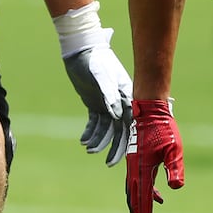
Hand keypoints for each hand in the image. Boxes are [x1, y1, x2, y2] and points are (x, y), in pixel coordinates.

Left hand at [64, 43, 133, 165]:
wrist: (82, 49)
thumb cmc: (96, 60)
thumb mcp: (102, 75)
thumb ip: (110, 94)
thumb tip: (116, 114)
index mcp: (127, 96)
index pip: (130, 124)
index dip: (128, 141)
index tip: (125, 156)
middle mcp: (120, 102)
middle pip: (120, 130)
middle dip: (115, 147)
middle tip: (109, 164)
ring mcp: (107, 103)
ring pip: (106, 128)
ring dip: (99, 140)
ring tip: (89, 149)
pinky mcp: (94, 103)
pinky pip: (95, 122)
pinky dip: (90, 132)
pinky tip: (84, 140)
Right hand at [125, 98, 184, 212]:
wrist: (151, 110)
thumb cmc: (165, 128)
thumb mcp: (174, 148)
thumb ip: (175, 167)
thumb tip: (175, 188)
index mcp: (142, 168)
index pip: (143, 199)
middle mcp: (134, 169)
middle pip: (133, 199)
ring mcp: (134, 165)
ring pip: (133, 192)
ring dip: (139, 208)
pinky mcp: (137, 161)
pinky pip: (138, 183)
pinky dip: (146, 193)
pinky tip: (158, 198)